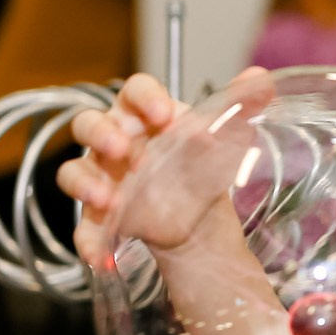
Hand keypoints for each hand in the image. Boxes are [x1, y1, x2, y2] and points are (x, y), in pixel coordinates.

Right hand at [58, 68, 273, 270]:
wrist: (198, 214)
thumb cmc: (202, 164)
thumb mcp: (225, 137)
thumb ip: (240, 106)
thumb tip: (260, 77)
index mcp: (143, 114)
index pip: (133, 91)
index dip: (144, 98)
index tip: (164, 114)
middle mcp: (114, 141)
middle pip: (88, 124)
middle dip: (101, 134)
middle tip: (122, 148)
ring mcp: (102, 178)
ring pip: (74, 172)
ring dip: (85, 184)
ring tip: (109, 199)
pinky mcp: (99, 216)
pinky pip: (84, 227)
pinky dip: (90, 242)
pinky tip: (103, 258)